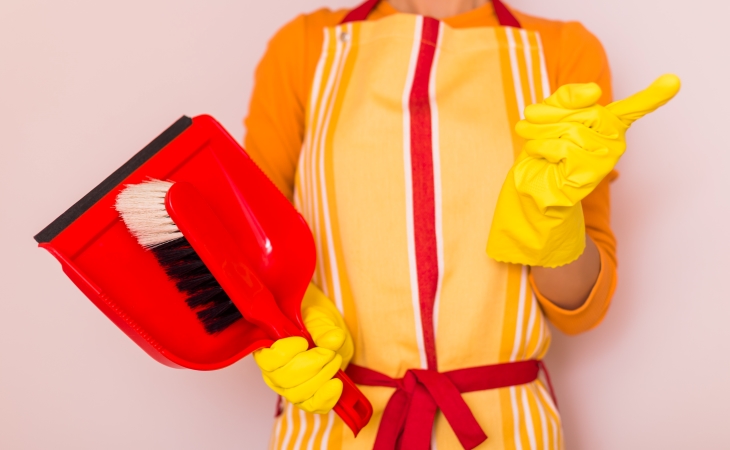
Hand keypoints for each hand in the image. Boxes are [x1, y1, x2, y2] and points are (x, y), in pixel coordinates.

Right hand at [253, 283, 352, 413]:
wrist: (328, 337)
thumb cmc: (315, 326)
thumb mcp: (319, 320)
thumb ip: (323, 329)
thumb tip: (333, 339)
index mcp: (269, 349)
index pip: (269, 360)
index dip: (287, 352)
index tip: (304, 341)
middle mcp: (273, 372)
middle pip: (286, 379)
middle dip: (313, 364)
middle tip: (330, 351)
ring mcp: (287, 388)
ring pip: (298, 394)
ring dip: (322, 377)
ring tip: (335, 360)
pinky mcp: (304, 398)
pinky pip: (311, 406)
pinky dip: (326, 398)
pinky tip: (336, 385)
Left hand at [487, 74, 679, 266]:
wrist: (531, 185)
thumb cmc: (544, 147)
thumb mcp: (551, 113)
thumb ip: (569, 97)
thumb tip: (595, 91)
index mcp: (608, 123)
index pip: (633, 108)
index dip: (653, 96)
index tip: (673, 81)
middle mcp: (614, 140)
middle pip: (588, 110)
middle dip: (551, 113)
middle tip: (529, 118)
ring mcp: (605, 159)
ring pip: (574, 130)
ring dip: (542, 131)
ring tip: (533, 139)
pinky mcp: (591, 173)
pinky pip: (565, 148)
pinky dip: (543, 147)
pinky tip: (542, 155)